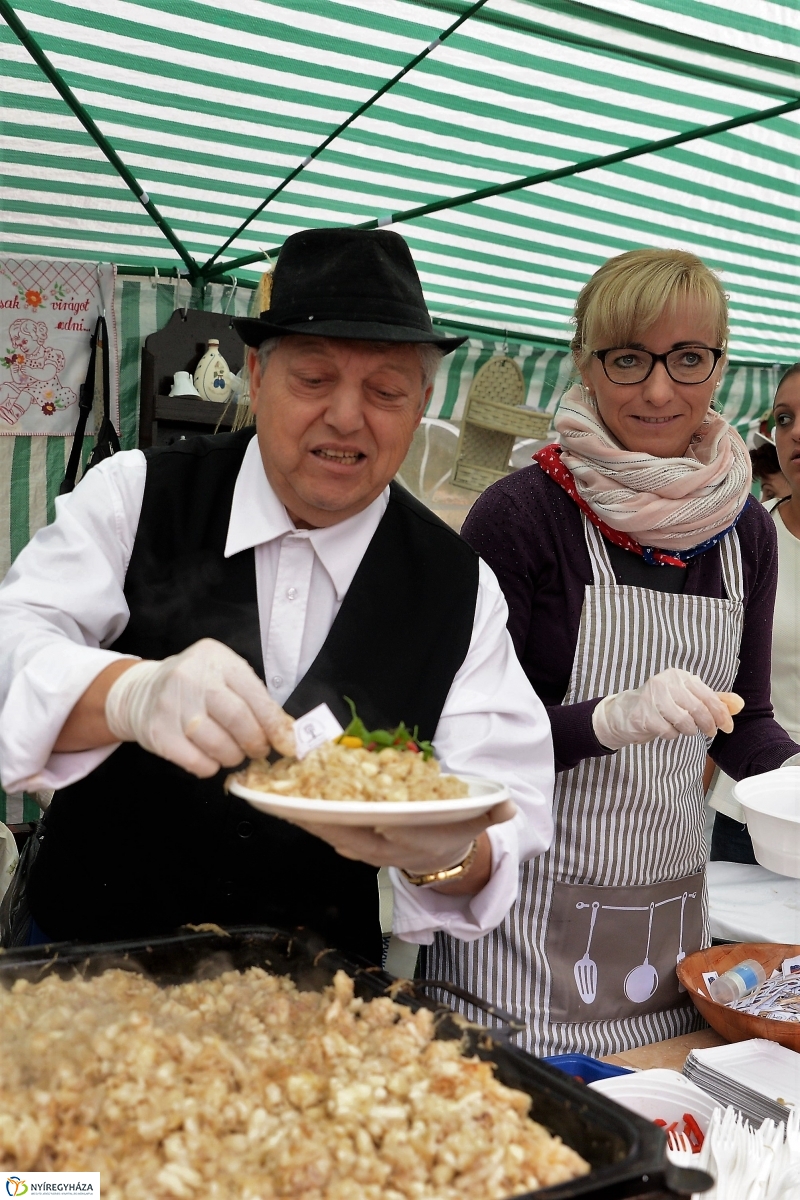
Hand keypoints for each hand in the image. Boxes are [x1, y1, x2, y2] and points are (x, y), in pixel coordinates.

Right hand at [105, 638, 294, 776]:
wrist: (140, 691)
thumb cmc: (194, 685)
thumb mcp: (223, 676)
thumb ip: (252, 697)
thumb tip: (285, 733)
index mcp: (216, 659)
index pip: (255, 696)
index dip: (275, 725)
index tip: (287, 744)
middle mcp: (192, 677)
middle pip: (238, 719)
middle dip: (256, 743)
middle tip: (259, 751)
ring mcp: (171, 705)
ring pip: (218, 744)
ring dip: (233, 757)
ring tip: (234, 754)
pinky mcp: (158, 732)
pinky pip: (196, 761)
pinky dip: (210, 767)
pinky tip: (211, 759)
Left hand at [289, 799, 516, 880]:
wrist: (441, 856)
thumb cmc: (453, 829)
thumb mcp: (477, 820)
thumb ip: (491, 811)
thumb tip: (509, 807)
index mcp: (413, 840)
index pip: (393, 833)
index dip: (379, 826)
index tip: (362, 815)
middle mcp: (386, 848)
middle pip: (353, 835)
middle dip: (328, 821)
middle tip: (304, 802)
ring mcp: (367, 850)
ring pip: (335, 837)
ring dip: (311, 823)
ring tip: (286, 803)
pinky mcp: (354, 846)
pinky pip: (329, 835)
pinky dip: (311, 823)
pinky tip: (292, 807)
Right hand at [592, 668, 741, 750]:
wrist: (624, 713)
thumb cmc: (659, 706)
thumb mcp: (687, 699)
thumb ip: (713, 700)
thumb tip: (739, 704)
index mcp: (679, 676)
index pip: (708, 695)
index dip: (721, 714)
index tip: (727, 727)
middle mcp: (665, 682)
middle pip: (699, 709)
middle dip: (708, 725)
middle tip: (710, 732)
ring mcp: (652, 698)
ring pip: (685, 721)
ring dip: (688, 730)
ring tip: (683, 728)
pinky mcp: (644, 715)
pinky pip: (669, 731)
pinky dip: (672, 735)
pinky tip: (666, 730)